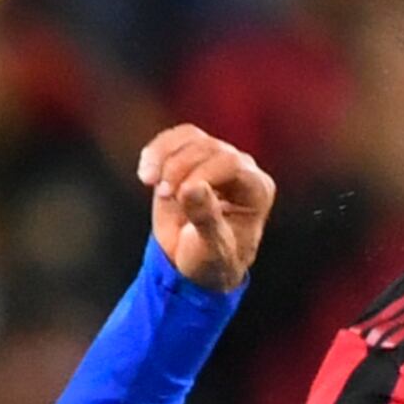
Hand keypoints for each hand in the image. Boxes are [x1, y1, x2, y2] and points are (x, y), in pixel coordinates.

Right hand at [137, 124, 273, 292]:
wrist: (192, 264)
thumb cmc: (212, 261)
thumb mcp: (212, 249)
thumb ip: (205, 219)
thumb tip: (190, 188)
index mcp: (256, 190)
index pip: (232, 164)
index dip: (203, 173)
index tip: (180, 196)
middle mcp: (240, 170)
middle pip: (209, 148)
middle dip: (180, 167)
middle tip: (164, 194)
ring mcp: (215, 161)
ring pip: (190, 138)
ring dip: (164, 157)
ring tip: (150, 181)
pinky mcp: (191, 158)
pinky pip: (174, 140)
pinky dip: (156, 152)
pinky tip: (146, 173)